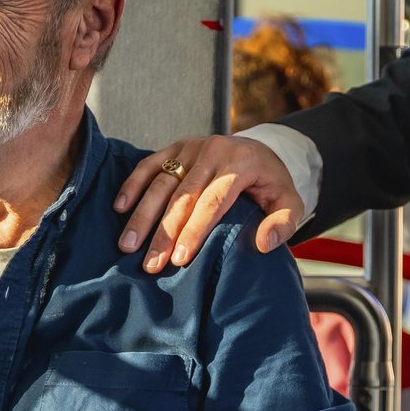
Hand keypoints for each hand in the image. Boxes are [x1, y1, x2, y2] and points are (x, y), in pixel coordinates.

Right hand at [113, 135, 303, 271]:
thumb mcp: (290, 202)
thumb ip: (283, 224)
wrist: (260, 149)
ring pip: (161, 183)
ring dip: (142, 215)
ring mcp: (191, 147)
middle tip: (149, 263)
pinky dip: (132, 185)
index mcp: (240, 164)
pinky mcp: (175, 147)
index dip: (194, 231)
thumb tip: (263, 244)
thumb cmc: (271, 183)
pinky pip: (149, 164)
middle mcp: (213, 151)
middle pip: (182, 197)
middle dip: (163, 232)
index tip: (179, 259)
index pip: (212, 202)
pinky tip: (119, 208)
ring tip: (127, 245)